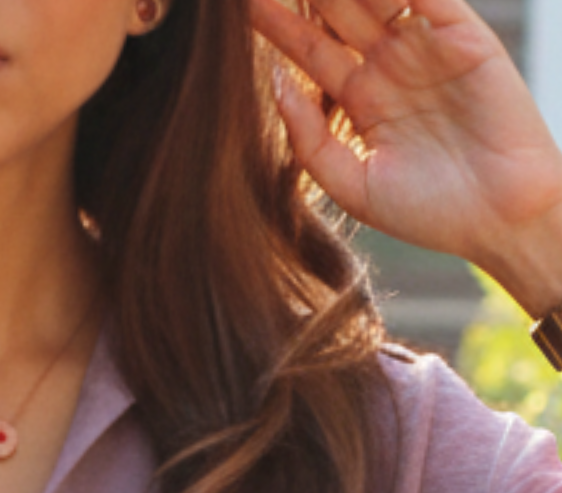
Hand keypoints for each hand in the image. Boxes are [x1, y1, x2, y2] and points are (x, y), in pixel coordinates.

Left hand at [250, 0, 561, 311]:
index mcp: (361, 101)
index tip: (246, 7)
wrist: (499, 220)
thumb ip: (310, 139)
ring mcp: (425, 47)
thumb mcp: (352, 185)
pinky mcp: (463, 36)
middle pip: (338, 12)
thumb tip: (274, 83)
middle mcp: (390, 66)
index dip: (280, 26)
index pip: (312, 50)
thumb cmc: (429, 214)